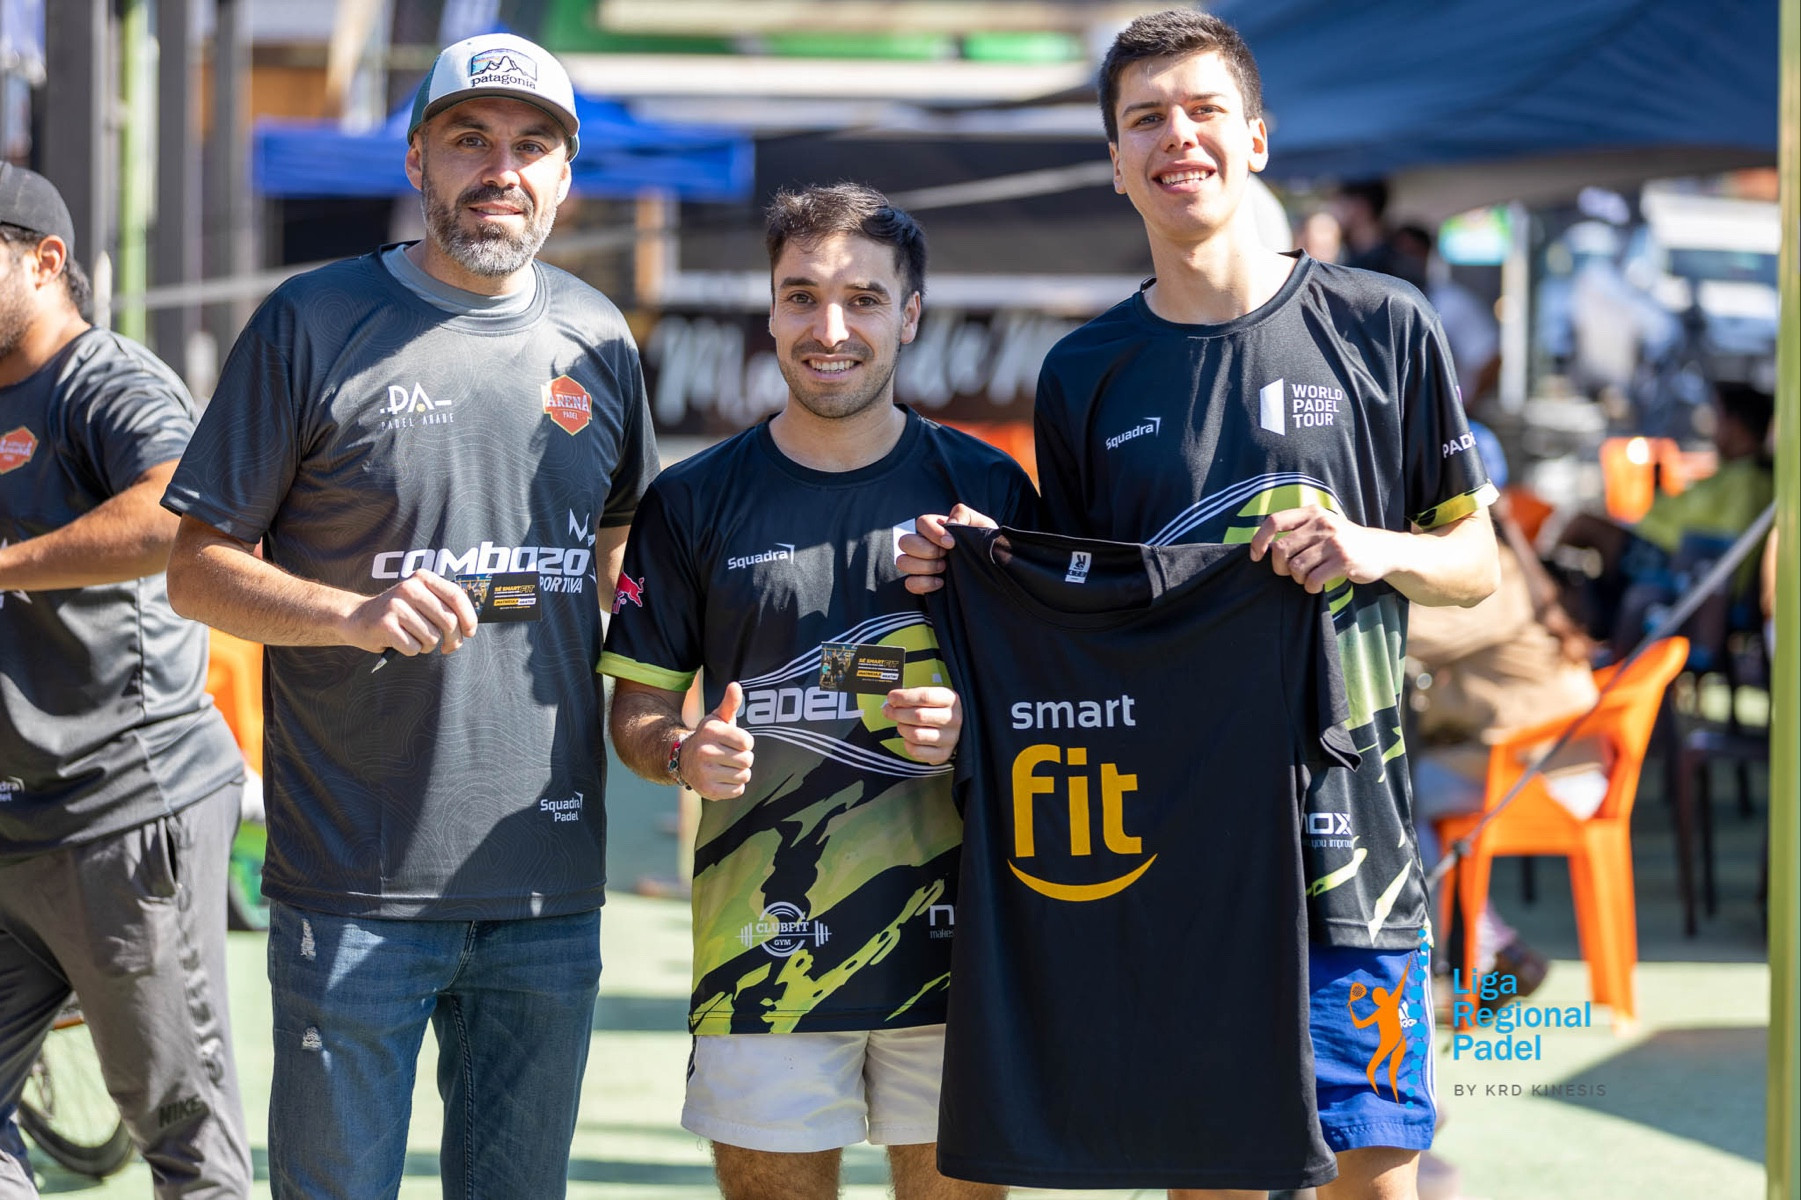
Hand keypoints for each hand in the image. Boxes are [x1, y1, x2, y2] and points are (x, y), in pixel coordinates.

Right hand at [348, 570, 477, 654]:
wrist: (358, 618)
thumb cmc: (399, 613)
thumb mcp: (422, 600)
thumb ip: (444, 605)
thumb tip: (471, 626)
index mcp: (422, 578)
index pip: (456, 596)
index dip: (469, 618)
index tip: (470, 632)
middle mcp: (409, 588)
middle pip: (448, 621)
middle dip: (453, 639)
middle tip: (448, 646)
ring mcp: (396, 606)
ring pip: (432, 638)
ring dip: (428, 645)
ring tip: (415, 638)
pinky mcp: (385, 625)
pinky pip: (414, 648)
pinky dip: (411, 650)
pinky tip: (401, 642)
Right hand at [682, 682, 755, 800]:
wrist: (684, 759)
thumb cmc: (709, 737)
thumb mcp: (717, 718)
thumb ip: (730, 703)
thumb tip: (735, 685)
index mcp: (711, 732)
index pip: (747, 742)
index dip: (745, 743)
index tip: (734, 742)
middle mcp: (705, 752)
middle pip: (747, 760)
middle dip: (743, 758)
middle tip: (730, 755)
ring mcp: (705, 773)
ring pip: (744, 776)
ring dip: (739, 772)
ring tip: (726, 766)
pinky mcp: (708, 791)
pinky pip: (738, 790)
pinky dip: (734, 786)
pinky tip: (722, 778)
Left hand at [884, 686, 961, 764]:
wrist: (958, 728)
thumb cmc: (940, 709)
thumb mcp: (934, 696)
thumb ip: (915, 696)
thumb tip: (892, 700)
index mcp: (951, 700)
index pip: (924, 697)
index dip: (903, 697)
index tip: (891, 697)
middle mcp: (952, 719)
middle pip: (918, 716)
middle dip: (897, 712)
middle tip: (888, 710)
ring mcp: (949, 738)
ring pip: (916, 735)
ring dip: (902, 728)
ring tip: (900, 724)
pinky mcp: (943, 754)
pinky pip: (917, 751)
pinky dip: (907, 744)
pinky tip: (908, 738)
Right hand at [896, 504, 996, 594]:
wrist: (993, 569)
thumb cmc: (985, 544)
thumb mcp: (981, 524)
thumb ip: (964, 514)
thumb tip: (949, 521)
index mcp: (936, 528)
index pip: (920, 522)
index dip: (932, 532)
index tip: (951, 543)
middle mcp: (924, 545)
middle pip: (905, 542)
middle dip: (926, 550)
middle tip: (945, 555)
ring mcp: (921, 564)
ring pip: (903, 562)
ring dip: (924, 566)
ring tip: (944, 568)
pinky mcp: (922, 583)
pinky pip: (910, 583)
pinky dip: (924, 584)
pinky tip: (941, 583)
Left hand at [1248, 506, 1396, 593]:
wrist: (1383, 550)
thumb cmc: (1343, 541)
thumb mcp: (1323, 524)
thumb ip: (1298, 529)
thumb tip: (1263, 546)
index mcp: (1313, 512)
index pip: (1274, 521)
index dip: (1259, 539)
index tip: (1256, 556)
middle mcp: (1322, 523)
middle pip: (1281, 549)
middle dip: (1279, 566)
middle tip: (1289, 572)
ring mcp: (1334, 542)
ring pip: (1296, 567)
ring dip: (1297, 578)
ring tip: (1307, 578)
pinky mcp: (1343, 560)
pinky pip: (1312, 579)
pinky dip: (1310, 587)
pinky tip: (1316, 586)